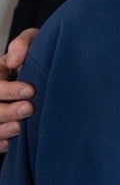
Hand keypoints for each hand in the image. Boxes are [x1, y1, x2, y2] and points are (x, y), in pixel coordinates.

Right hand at [0, 29, 37, 152]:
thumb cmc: (39, 53)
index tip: (30, 90)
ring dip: (2, 129)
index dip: (9, 90)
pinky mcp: (1, 126)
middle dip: (7, 111)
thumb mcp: (32, 40)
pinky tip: (12, 142)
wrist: (49, 66)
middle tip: (29, 109)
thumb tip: (14, 60)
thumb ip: (23, 44)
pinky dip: (0, 143)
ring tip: (20, 128)